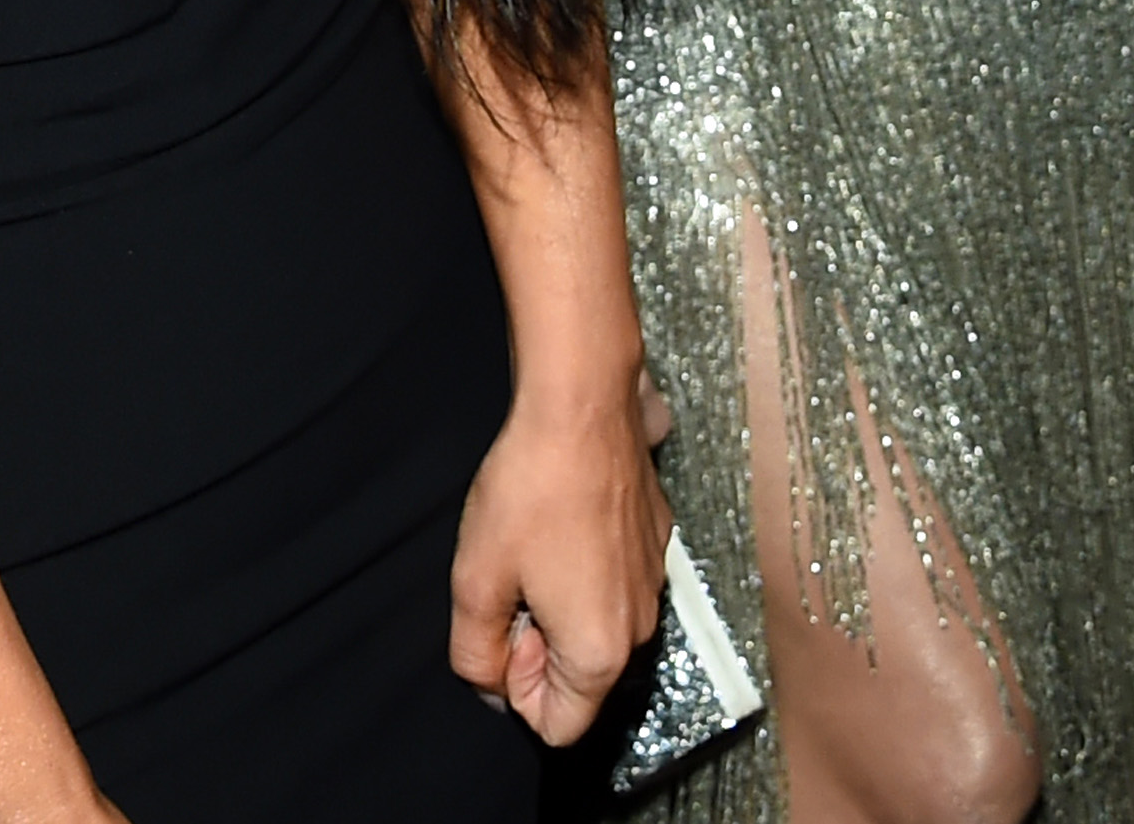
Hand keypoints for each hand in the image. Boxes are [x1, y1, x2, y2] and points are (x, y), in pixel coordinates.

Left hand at [444, 351, 665, 743]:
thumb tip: (492, 688)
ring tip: (535, 547)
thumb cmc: (529, 492)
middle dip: (538, 646)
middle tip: (513, 581)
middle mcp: (641, 627)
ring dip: (559, 604)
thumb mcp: (475, 582)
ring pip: (597, 628)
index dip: (517, 689)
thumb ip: (475, 656)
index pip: (558, 728)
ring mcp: (656, 582)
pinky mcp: (658, 541)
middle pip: (581, 679)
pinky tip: (562, 519)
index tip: (505, 626)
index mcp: (601, 653)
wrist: (582, 404)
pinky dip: (586, 569)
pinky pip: (615, 584)